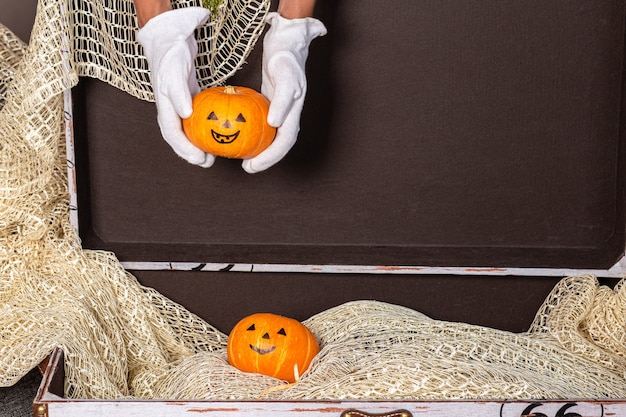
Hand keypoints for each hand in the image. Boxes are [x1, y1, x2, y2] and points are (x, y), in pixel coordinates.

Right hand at [137, 8, 214, 167]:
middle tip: (209, 162)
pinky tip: (220, 132)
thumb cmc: (172, 56)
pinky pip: (196, 120)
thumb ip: (179, 94)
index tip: (201, 159)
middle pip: (179, 139)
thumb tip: (186, 115)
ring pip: (187, 132)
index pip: (173, 135)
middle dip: (191, 154)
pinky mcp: (188, 101)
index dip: (186, 151)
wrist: (170, 40)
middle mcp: (171, 111)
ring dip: (198, 145)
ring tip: (213, 155)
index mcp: (164, 108)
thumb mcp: (175, 72)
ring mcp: (178, 107)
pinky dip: (205, 129)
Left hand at [242, 12, 326, 173]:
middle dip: (265, 160)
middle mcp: (288, 116)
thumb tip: (274, 123)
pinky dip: (251, 132)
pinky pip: (261, 123)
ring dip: (259, 150)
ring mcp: (281, 111)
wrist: (288, 43)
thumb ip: (282, 101)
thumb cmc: (287, 59)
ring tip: (241, 157)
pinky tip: (235, 132)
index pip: (284, 143)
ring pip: (271, 137)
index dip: (270, 158)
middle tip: (246, 168)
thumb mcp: (285, 77)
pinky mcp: (271, 104)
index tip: (253, 166)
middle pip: (278, 145)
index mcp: (294, 114)